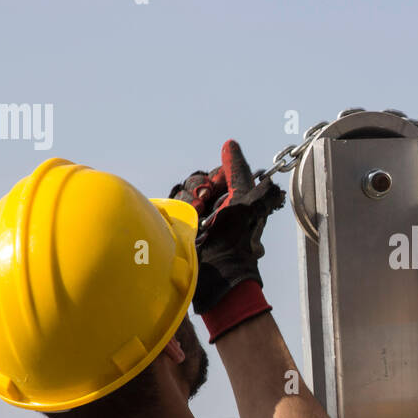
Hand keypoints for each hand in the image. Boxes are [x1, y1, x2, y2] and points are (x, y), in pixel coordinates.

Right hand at [170, 140, 285, 312]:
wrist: (217, 273)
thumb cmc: (236, 240)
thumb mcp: (245, 200)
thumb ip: (239, 172)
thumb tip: (230, 144)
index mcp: (231, 199)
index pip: (216, 175)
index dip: (217, 177)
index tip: (218, 188)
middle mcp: (212, 206)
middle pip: (197, 181)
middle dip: (200, 189)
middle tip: (206, 204)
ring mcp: (193, 217)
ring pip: (183, 192)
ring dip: (190, 202)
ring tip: (198, 218)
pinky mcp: (177, 226)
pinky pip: (172, 205)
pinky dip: (179, 210)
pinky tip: (188, 223)